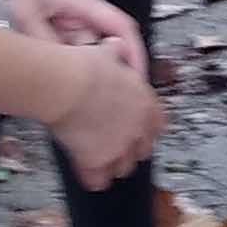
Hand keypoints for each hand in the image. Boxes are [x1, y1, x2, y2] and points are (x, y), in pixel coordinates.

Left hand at [2, 0, 145, 76]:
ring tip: (55, 72)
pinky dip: (63, 60)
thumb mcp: (25, 15)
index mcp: (83, 1)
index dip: (134, 54)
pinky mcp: (60, 24)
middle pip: (105, 44)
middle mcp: (83, 8)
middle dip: (100, 67)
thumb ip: (46, 43)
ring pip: (86, 49)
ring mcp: (72, 16)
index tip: (136, 79)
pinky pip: (70, 47)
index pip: (121, 27)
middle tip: (90, 89)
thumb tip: (64, 71)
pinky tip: (47, 66)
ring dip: (74, 63)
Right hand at [34, 42, 161, 189]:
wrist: (68, 85)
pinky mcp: (97, 161)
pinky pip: (99, 180)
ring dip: (114, 165)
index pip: (158, 123)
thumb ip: (115, 54)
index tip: (143, 130)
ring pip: (124, 167)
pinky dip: (93, 180)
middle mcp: (137, 128)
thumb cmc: (85, 67)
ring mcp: (118, 147)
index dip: (149, 128)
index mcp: (144, 103)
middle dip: (133, 149)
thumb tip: (115, 46)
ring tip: (105, 164)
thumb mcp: (107, 54)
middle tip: (120, 146)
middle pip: (143, 149)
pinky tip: (89, 178)